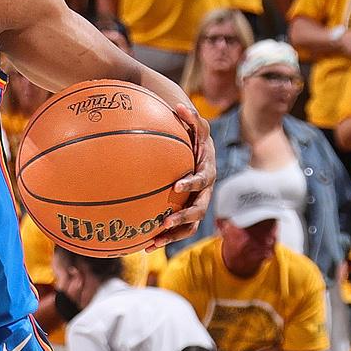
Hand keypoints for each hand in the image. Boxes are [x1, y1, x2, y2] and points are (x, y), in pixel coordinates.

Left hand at [141, 76, 213, 240]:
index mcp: (207, 171)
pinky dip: (163, 238)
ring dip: (173, 235)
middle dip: (183, 218)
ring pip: (190, 226)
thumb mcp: (194, 125)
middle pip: (199, 209)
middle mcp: (205, 191)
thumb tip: (179, 105)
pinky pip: (177, 230)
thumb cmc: (192, 136)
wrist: (197, 151)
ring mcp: (197, 203)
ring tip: (153, 241)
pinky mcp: (186, 213)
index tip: (176, 186)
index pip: (202, 179)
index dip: (191, 183)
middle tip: (165, 222)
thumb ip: (189, 117)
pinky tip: (144, 245)